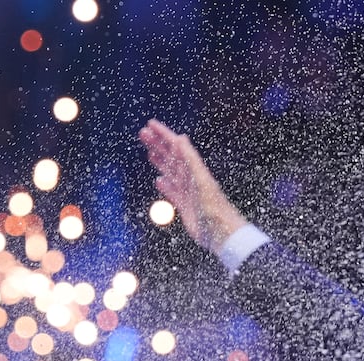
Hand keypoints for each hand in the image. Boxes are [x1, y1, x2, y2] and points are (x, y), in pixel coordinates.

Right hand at [138, 119, 249, 252]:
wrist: (220, 232)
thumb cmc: (213, 206)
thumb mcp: (200, 179)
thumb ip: (189, 159)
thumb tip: (180, 138)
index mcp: (193, 168)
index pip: (175, 147)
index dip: (163, 135)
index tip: (150, 124)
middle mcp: (190, 178)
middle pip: (170, 157)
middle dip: (158, 144)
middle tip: (143, 133)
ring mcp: (187, 191)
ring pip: (170, 172)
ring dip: (160, 162)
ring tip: (149, 152)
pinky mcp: (184, 206)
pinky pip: (172, 192)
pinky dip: (165, 185)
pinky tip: (159, 180)